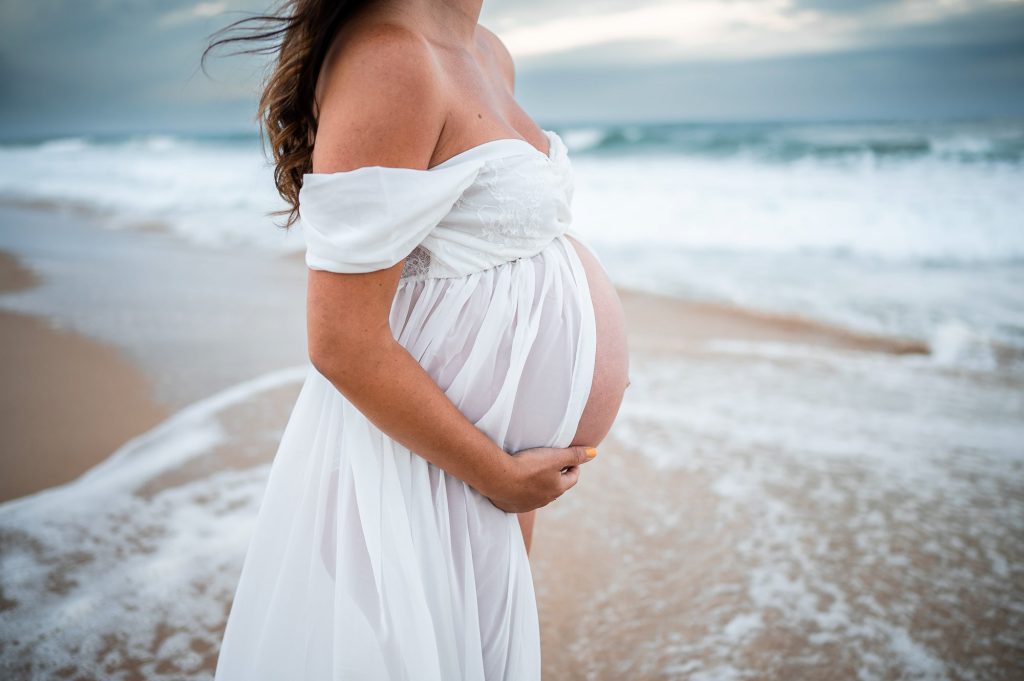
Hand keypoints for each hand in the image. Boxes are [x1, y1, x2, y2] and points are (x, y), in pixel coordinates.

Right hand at [483, 445, 597, 513]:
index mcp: (557, 488)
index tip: (572, 460)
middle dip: (557, 477)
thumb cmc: (528, 466)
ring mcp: (528, 504)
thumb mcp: (554, 456)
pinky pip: (521, 500)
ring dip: (540, 485)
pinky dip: (523, 492)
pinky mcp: (512, 506)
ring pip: (539, 495)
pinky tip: (517, 485)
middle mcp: (545, 499)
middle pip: (556, 488)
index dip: (574, 467)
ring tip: (535, 474)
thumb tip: (595, 453)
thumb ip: (575, 454)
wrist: (498, 478)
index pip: (572, 478)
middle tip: (554, 466)